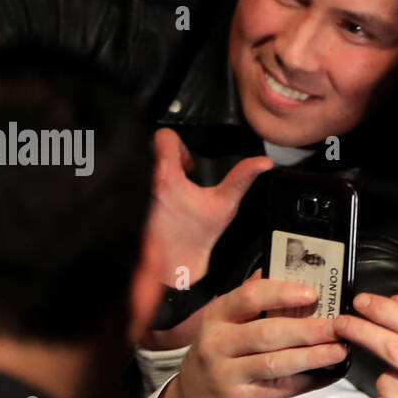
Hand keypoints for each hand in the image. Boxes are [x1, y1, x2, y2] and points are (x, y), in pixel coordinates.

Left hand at [149, 128, 271, 286]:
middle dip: (173, 159)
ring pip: (148, 166)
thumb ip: (243, 178)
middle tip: (186, 176)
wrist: (176, 261)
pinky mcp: (135, 203)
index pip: (164, 137)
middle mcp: (147, 181)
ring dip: (165, 173)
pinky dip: (155, 188)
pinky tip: (169, 201)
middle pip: (156, 150)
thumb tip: (262, 164)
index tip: (189, 161)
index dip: (181, 144)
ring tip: (179, 189)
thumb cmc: (196, 235)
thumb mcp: (225, 204)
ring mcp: (139, 192)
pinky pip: (142, 183)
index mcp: (166, 176)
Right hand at [152, 273, 347, 397]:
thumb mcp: (223, 323)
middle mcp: (217, 343)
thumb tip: (286, 269)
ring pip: (276, 363)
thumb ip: (252, 300)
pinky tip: (329, 373)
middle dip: (308, 329)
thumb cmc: (218, 354)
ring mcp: (226, 375)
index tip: (313, 293)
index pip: (249, 297)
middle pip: (267, 333)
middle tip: (338, 326)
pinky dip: (309, 381)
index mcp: (217, 316)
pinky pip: (281, 389)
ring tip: (339, 350)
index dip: (282, 293)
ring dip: (313, 356)